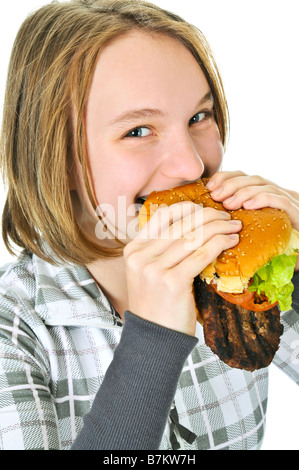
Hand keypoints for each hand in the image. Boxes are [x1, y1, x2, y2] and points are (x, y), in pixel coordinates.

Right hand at [124, 201, 241, 335]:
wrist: (153, 340)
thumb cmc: (157, 306)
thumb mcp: (149, 273)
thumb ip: (162, 250)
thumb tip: (192, 227)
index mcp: (133, 250)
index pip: (161, 216)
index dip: (187, 208)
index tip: (205, 209)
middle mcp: (141, 256)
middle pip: (180, 224)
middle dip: (209, 216)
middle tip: (227, 217)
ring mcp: (154, 269)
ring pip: (193, 237)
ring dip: (219, 228)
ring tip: (234, 227)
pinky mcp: (172, 282)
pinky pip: (201, 254)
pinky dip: (219, 244)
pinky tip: (231, 241)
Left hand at [206, 171, 298, 269]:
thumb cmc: (275, 245)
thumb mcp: (253, 229)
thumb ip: (236, 221)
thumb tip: (210, 220)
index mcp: (266, 194)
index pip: (244, 176)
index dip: (226, 177)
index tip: (210, 187)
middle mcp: (278, 193)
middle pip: (253, 179)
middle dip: (231, 184)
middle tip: (215, 196)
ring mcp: (290, 201)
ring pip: (264, 186)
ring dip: (243, 192)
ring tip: (227, 204)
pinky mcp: (297, 212)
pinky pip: (279, 200)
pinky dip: (262, 199)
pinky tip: (248, 206)